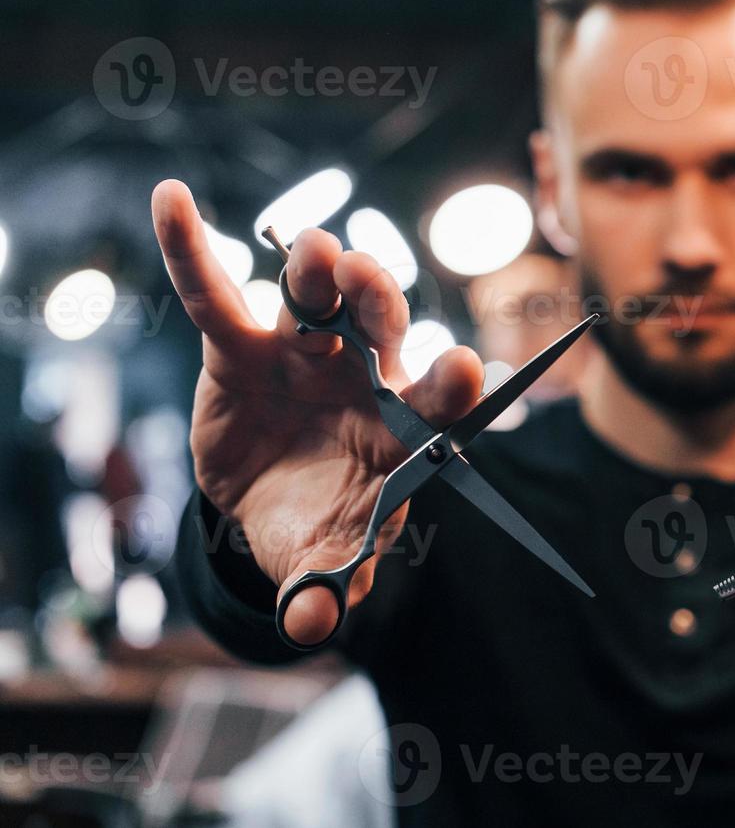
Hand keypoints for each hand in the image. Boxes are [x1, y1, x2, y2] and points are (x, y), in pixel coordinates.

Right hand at [151, 180, 484, 645]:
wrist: (274, 503)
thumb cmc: (322, 523)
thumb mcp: (322, 560)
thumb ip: (324, 586)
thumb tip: (309, 627)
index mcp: (405, 426)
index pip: (442, 398)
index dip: (454, 385)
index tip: (467, 370)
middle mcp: (366, 373)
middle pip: (383, 325)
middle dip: (381, 303)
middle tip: (372, 288)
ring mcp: (308, 351)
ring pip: (319, 296)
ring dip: (320, 271)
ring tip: (317, 255)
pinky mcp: (243, 344)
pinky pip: (217, 294)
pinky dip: (192, 248)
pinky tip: (173, 200)